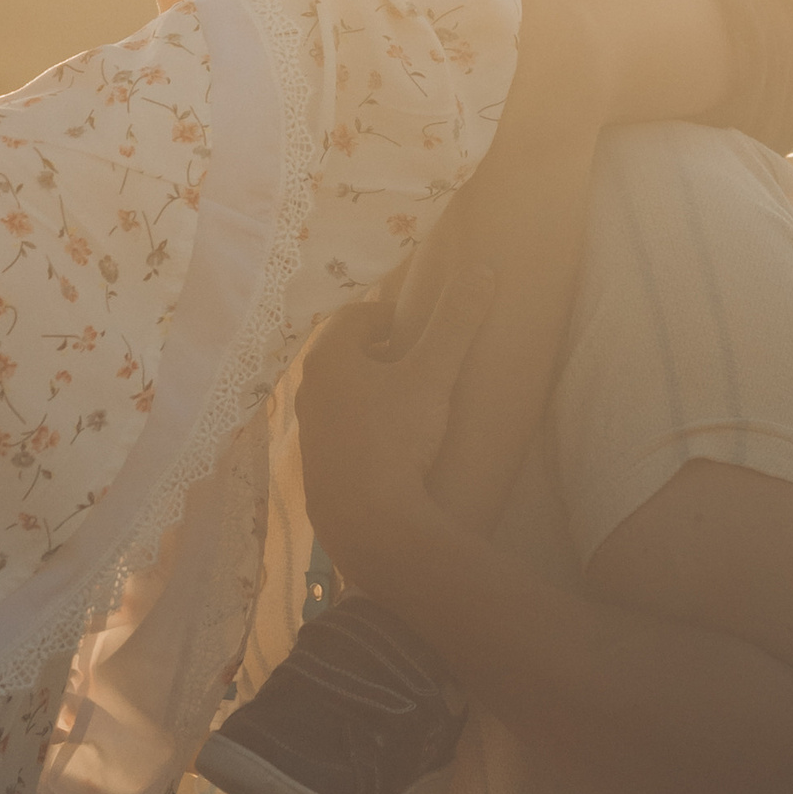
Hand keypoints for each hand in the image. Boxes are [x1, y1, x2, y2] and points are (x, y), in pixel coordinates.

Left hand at [296, 268, 496, 590]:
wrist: (369, 523)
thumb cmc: (396, 437)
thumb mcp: (433, 374)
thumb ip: (456, 321)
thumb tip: (483, 269)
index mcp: (328, 358)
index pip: (354, 316)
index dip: (389, 313)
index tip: (419, 323)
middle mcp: (309, 391)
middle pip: (346, 355)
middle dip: (382, 351)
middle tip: (421, 358)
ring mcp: (310, 432)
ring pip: (342, 396)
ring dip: (373, 390)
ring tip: (412, 401)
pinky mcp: (318, 468)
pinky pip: (343, 432)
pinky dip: (366, 426)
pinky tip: (396, 444)